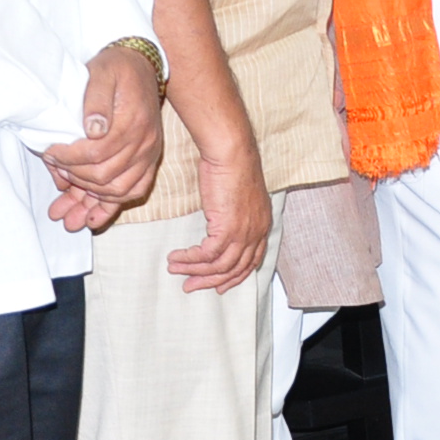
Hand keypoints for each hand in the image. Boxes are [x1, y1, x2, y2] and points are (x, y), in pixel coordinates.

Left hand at [43, 43, 165, 230]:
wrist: (141, 66)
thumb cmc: (117, 69)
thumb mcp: (102, 73)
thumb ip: (96, 99)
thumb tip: (92, 129)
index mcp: (132, 123)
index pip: (96, 153)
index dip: (68, 158)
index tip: (50, 153)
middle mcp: (144, 143)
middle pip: (105, 176)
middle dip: (75, 179)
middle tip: (55, 171)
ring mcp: (149, 154)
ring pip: (119, 190)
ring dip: (90, 200)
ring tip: (67, 206)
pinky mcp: (148, 160)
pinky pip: (135, 190)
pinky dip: (113, 204)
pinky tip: (93, 214)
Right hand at [169, 140, 272, 293]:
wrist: (231, 154)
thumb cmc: (232, 166)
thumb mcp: (238, 196)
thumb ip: (234, 215)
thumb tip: (218, 225)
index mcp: (262, 224)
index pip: (251, 260)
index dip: (235, 275)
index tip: (220, 284)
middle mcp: (257, 232)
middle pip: (235, 269)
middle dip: (211, 281)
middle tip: (191, 286)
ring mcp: (244, 232)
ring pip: (220, 266)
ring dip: (196, 271)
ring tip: (176, 270)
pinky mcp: (228, 229)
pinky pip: (207, 254)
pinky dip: (191, 259)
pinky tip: (178, 257)